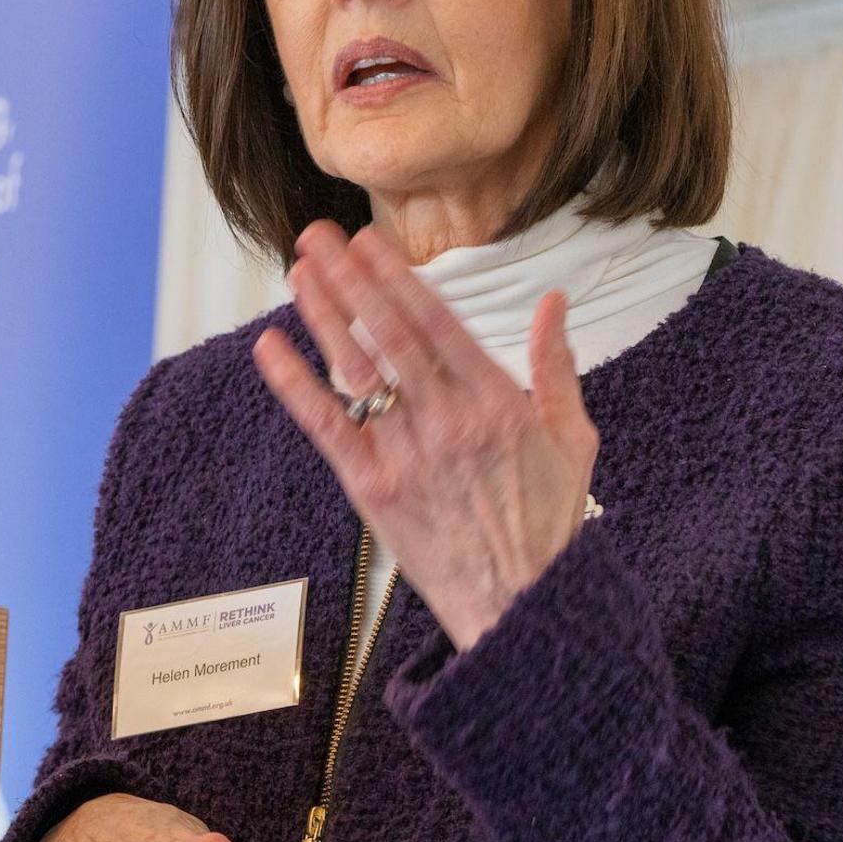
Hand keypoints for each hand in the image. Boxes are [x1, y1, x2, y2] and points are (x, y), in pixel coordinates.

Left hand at [251, 221, 598, 651]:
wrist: (522, 606)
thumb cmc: (549, 523)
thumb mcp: (572, 438)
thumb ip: (556, 366)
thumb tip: (553, 301)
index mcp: (496, 402)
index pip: (436, 322)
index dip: (397, 277)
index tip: (369, 239)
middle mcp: (448, 421)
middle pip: (389, 334)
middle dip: (350, 278)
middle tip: (318, 235)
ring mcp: (407, 455)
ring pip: (357, 371)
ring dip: (323, 316)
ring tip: (298, 271)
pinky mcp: (374, 490)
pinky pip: (327, 428)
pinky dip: (295, 386)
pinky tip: (270, 347)